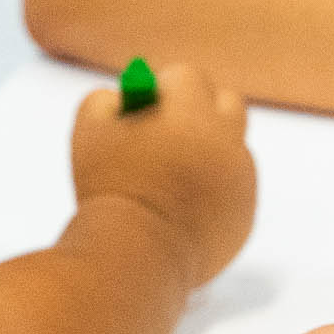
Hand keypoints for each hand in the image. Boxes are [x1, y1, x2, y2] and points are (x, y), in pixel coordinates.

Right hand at [68, 61, 255, 286]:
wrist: (134, 256)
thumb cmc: (108, 188)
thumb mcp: (89, 132)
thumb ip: (103, 99)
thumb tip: (120, 96)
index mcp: (192, 112)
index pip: (188, 77)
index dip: (164, 88)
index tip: (148, 104)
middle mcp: (227, 140)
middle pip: (227, 104)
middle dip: (202, 108)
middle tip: (172, 128)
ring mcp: (241, 179)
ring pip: (232, 149)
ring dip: (209, 151)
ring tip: (174, 172)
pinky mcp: (245, 214)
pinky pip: (235, 189)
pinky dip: (215, 191)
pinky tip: (183, 204)